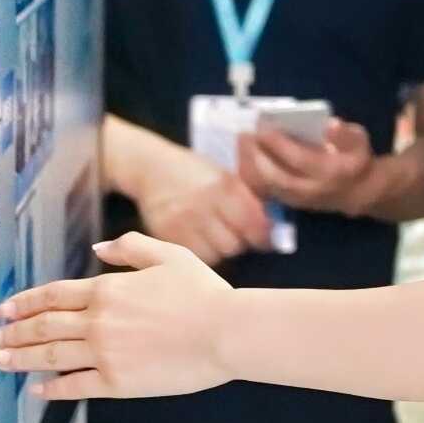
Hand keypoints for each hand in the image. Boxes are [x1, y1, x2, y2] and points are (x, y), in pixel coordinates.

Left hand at [0, 235, 235, 401]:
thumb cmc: (204, 293)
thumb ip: (130, 248)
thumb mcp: (169, 256)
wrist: (225, 331)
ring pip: (50, 356)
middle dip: (12, 332)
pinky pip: (75, 386)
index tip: (5, 309)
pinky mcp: (118, 382)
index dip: (25, 302)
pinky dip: (53, 389)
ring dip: (20, 358)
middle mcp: (98, 321)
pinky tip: (38, 390)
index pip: (53, 296)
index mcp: (107, 290)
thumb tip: (100, 246)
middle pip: (43, 327)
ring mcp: (104, 353)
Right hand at [137, 151, 274, 265]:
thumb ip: (248, 199)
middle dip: (240, 242)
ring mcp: (182, 220)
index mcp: (224, 186)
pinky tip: (200, 240)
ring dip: (221, 249)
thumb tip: (273, 228)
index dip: (263, 236)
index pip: (253, 224)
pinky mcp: (164, 233)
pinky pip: (194, 256)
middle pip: (234, 244)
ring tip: (216, 236)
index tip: (264, 239)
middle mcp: (203, 204)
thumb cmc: (195, 171)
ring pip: (215, 254)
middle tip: (236, 234)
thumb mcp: (225, 175)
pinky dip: (201, 252)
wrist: (151, 166)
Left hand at [240, 117, 385, 217]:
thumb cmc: (354, 159)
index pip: (300, 160)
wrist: (357, 192)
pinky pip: (265, 190)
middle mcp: (312, 189)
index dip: (280, 144)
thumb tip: (329, 125)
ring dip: (251, 164)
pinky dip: (252, 174)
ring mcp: (298, 199)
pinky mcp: (289, 202)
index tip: (263, 127)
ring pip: (268, 185)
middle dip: (258, 155)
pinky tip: (245, 156)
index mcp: (331, 172)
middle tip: (245, 134)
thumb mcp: (359, 140)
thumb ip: (344, 134)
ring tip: (242, 142)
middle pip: (277, 176)